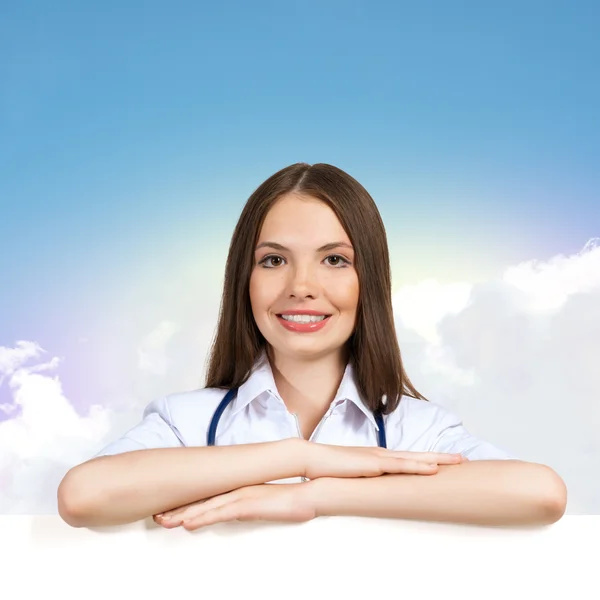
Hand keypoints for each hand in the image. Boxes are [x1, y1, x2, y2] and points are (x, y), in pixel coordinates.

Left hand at [154, 483, 316, 530]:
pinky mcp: (247, 504)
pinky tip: (188, 523)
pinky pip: (220, 512)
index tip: (169, 511)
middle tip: (157, 516)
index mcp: (237, 490)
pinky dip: (203, 517)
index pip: (207, 498)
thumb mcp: (263, 505)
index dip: (186, 505)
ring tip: (163, 520)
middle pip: (201, 501)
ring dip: (183, 514)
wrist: (308, 494)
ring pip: (205, 506)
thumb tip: (235, 513)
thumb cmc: (288, 501)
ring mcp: (240, 496)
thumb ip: (247, 506)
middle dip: (177, 509)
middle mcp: (235, 491)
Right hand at [304, 443, 468, 479]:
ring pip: (415, 459)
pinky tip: (433, 468)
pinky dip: (419, 466)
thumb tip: (373, 492)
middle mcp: (382, 455)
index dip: (428, 459)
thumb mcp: (352, 477)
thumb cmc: (330, 469)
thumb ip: (365, 482)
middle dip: (441, 457)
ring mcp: (379, 458)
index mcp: (378, 458)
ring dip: (437, 459)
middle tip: (463, 459)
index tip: (446, 461)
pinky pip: (401, 466)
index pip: (408, 458)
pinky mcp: (374, 464)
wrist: (313, 459)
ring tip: (457, 461)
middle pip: (418, 456)